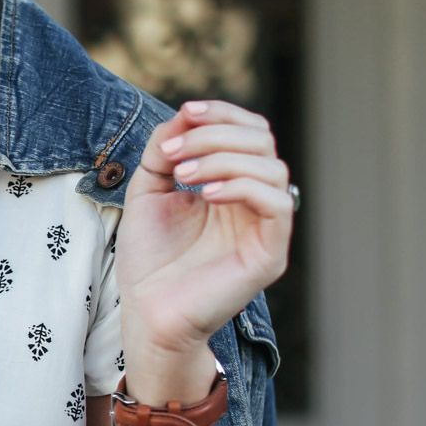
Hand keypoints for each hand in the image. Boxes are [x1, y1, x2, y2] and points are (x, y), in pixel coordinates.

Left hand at [115, 100, 292, 394]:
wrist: (147, 313)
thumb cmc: (148, 258)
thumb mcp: (149, 189)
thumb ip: (166, 149)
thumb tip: (187, 113)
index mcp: (232, 183)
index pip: (248, 131)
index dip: (223, 113)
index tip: (187, 112)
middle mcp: (254, 201)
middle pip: (263, 140)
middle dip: (217, 134)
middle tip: (174, 155)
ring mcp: (266, 227)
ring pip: (272, 167)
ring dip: (223, 159)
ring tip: (182, 177)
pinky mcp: (271, 253)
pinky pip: (278, 203)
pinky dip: (244, 186)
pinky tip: (208, 195)